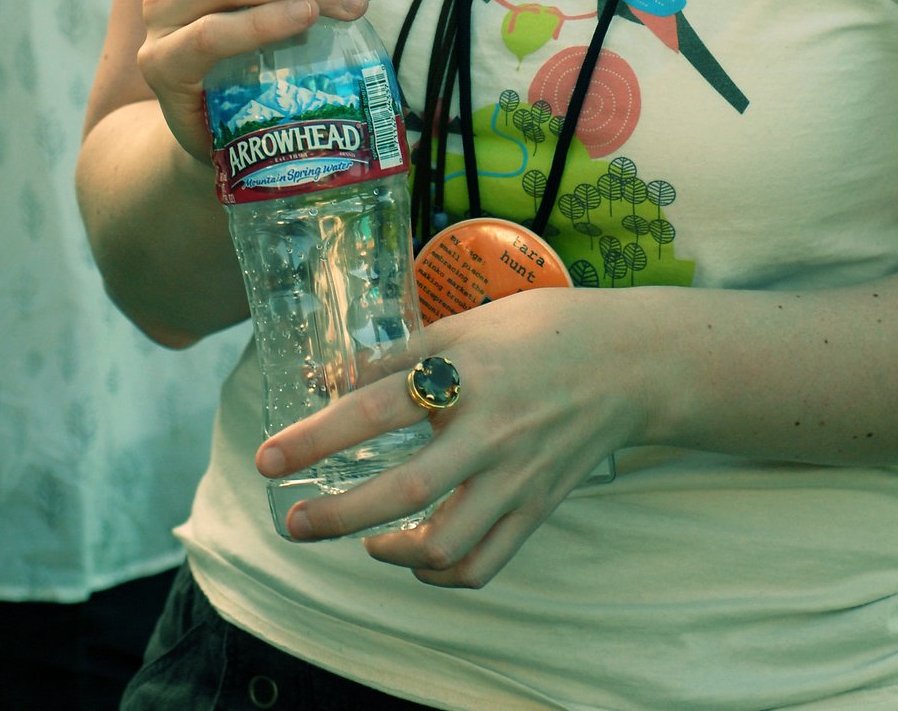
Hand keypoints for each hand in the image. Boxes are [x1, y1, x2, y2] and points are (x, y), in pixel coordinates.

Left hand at [255, 288, 652, 586]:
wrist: (629, 362)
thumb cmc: (541, 329)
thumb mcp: (466, 323)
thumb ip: (399, 353)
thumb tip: (330, 377)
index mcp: (466, 373)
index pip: (376, 408)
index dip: (316, 436)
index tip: (269, 458)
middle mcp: (489, 431)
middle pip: (403, 492)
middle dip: (336, 515)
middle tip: (294, 521)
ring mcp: (516, 476)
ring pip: (444, 543)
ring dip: (389, 553)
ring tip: (362, 538)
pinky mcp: (537, 507)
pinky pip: (483, 563)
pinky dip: (441, 573)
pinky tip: (416, 556)